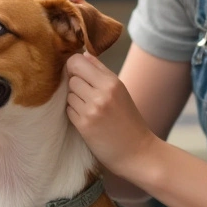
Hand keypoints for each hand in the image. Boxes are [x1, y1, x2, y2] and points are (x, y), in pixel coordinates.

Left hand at [66, 52, 160, 179]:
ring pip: (68, 93)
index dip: (74, 66)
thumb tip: (82, 54)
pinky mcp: (84, 126)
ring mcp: (92, 110)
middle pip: (71, 77)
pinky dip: (74, 113)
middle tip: (86, 96)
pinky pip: (69, 110)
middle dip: (75, 85)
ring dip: (74, 100)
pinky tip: (87, 120)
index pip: (78, 61)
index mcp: (112, 82)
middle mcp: (102, 93)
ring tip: (89, 109)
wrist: (137, 152)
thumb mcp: (120, 91)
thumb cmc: (128, 121)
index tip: (78, 74)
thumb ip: (101, 71)